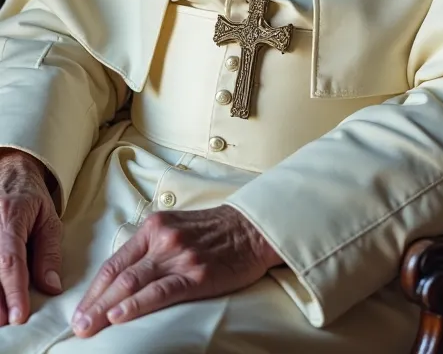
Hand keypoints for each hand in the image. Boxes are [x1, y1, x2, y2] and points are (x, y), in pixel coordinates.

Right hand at [0, 150, 61, 326]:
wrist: (10, 172)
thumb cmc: (31, 197)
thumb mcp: (49, 219)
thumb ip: (49, 253)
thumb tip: (51, 287)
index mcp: (11, 216)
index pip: (11, 260)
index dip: (14, 290)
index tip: (19, 315)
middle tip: (8, 321)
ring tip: (0, 316)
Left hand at [72, 205, 281, 337]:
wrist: (252, 229)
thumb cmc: (214, 231)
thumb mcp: (177, 228)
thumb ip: (151, 248)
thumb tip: (124, 277)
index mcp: (155, 227)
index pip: (115, 262)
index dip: (94, 289)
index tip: (80, 310)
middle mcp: (163, 239)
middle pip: (119, 275)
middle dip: (94, 304)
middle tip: (77, 327)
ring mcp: (179, 256)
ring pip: (133, 283)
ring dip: (106, 309)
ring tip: (89, 328)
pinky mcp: (197, 274)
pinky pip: (161, 291)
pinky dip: (137, 305)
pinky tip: (120, 316)